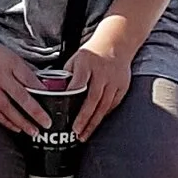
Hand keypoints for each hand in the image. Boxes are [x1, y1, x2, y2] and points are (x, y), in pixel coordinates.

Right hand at [0, 27, 49, 136]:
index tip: (52, 102)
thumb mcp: (10, 55)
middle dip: (35, 112)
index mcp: (10, 63)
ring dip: (21, 122)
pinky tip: (15, 127)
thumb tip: (38, 86)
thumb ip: (23, 71)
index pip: (30, 80)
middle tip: (46, 123)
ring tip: (33, 131)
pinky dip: (5, 121)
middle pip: (21, 97)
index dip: (42, 93)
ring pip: (7, 109)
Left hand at [66, 15, 137, 138]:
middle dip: (84, 118)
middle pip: (93, 99)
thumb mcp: (75, 59)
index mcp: (86, 63)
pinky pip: (113, 105)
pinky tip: (96, 123)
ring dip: (94, 122)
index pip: (79, 82)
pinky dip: (104, 115)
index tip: (66, 110)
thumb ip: (67, 75)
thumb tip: (54, 93)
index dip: (73, 96)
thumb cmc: (91, 54)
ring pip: (104, 106)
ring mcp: (114, 80)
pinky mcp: (123, 86)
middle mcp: (102, 73)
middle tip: (76, 132)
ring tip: (84, 135)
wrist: (117, 43)